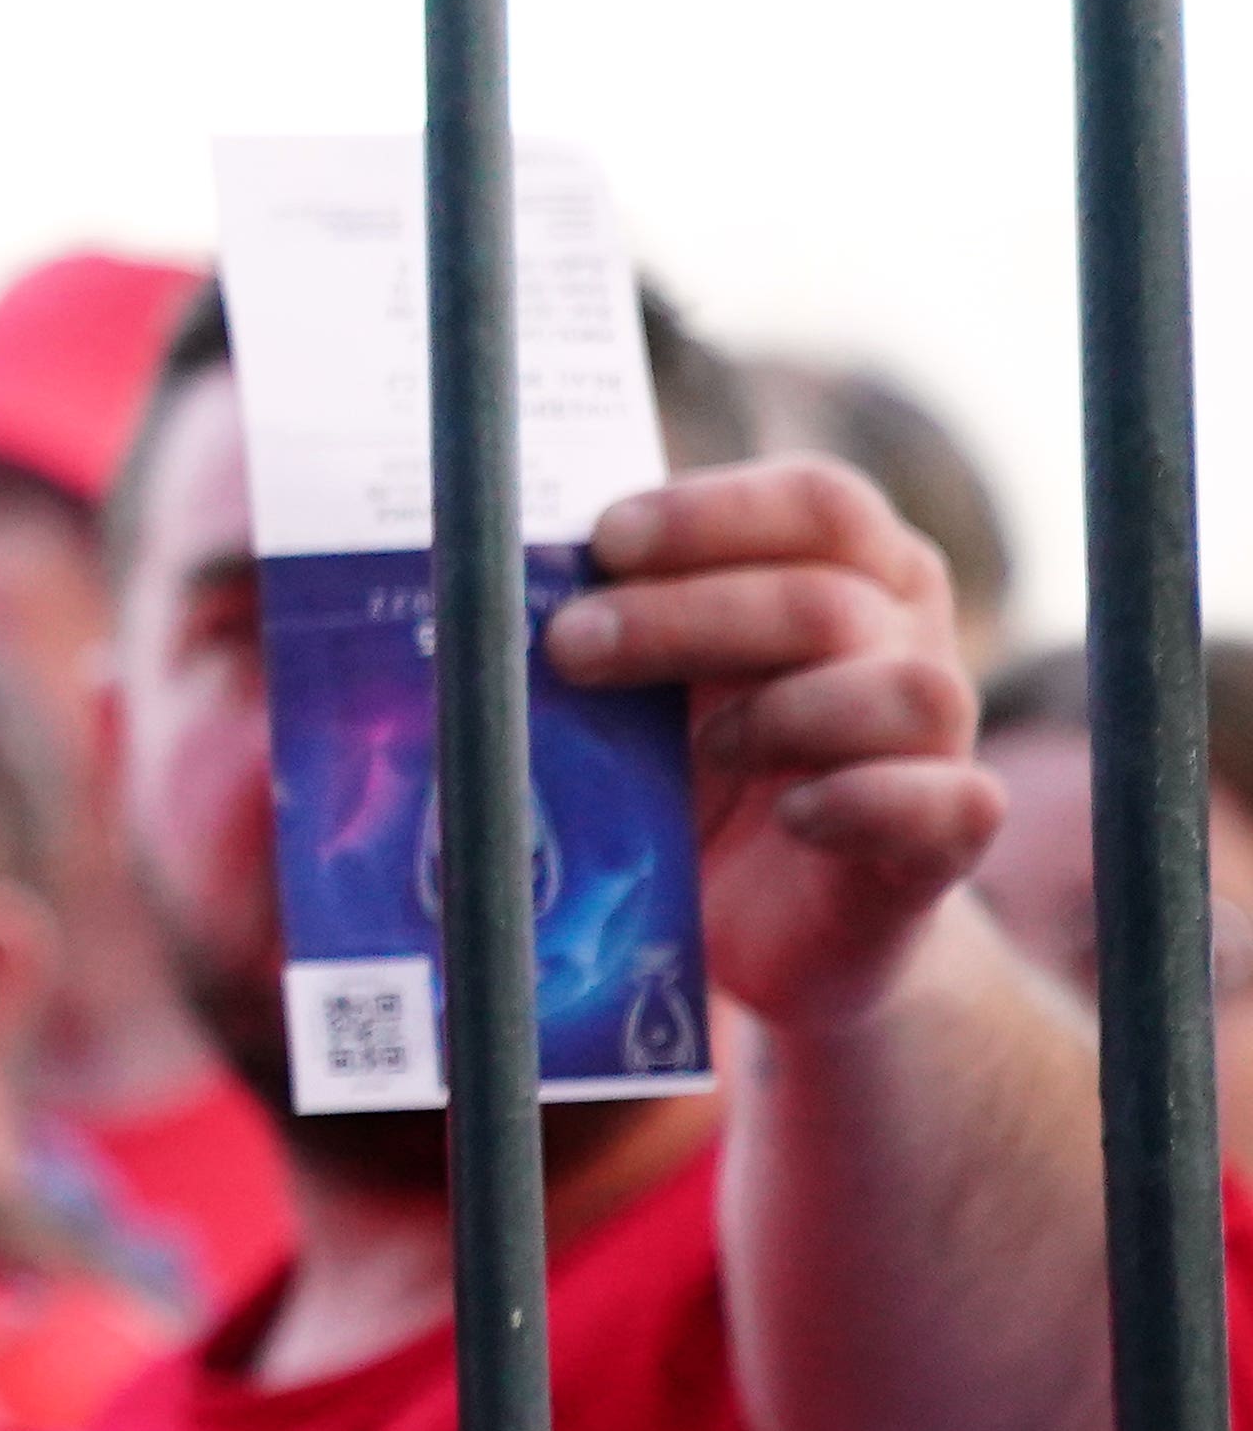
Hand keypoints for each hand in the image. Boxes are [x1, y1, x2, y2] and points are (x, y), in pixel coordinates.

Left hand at [552, 457, 1001, 1030]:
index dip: (714, 513)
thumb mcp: (642, 698)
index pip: (819, 503)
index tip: (604, 539)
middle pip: (829, 596)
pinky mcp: (938, 844)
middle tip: (571, 646)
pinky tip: (794, 815)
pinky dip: (866, 801)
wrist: (763, 927)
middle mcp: (906, 643)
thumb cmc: (691, 782)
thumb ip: (604, 637)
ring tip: (703, 753)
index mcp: (847, 577)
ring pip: (908, 689)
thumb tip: (482, 591)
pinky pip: (948, 802)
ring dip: (785, 713)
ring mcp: (934, 744)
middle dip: (689, 614)